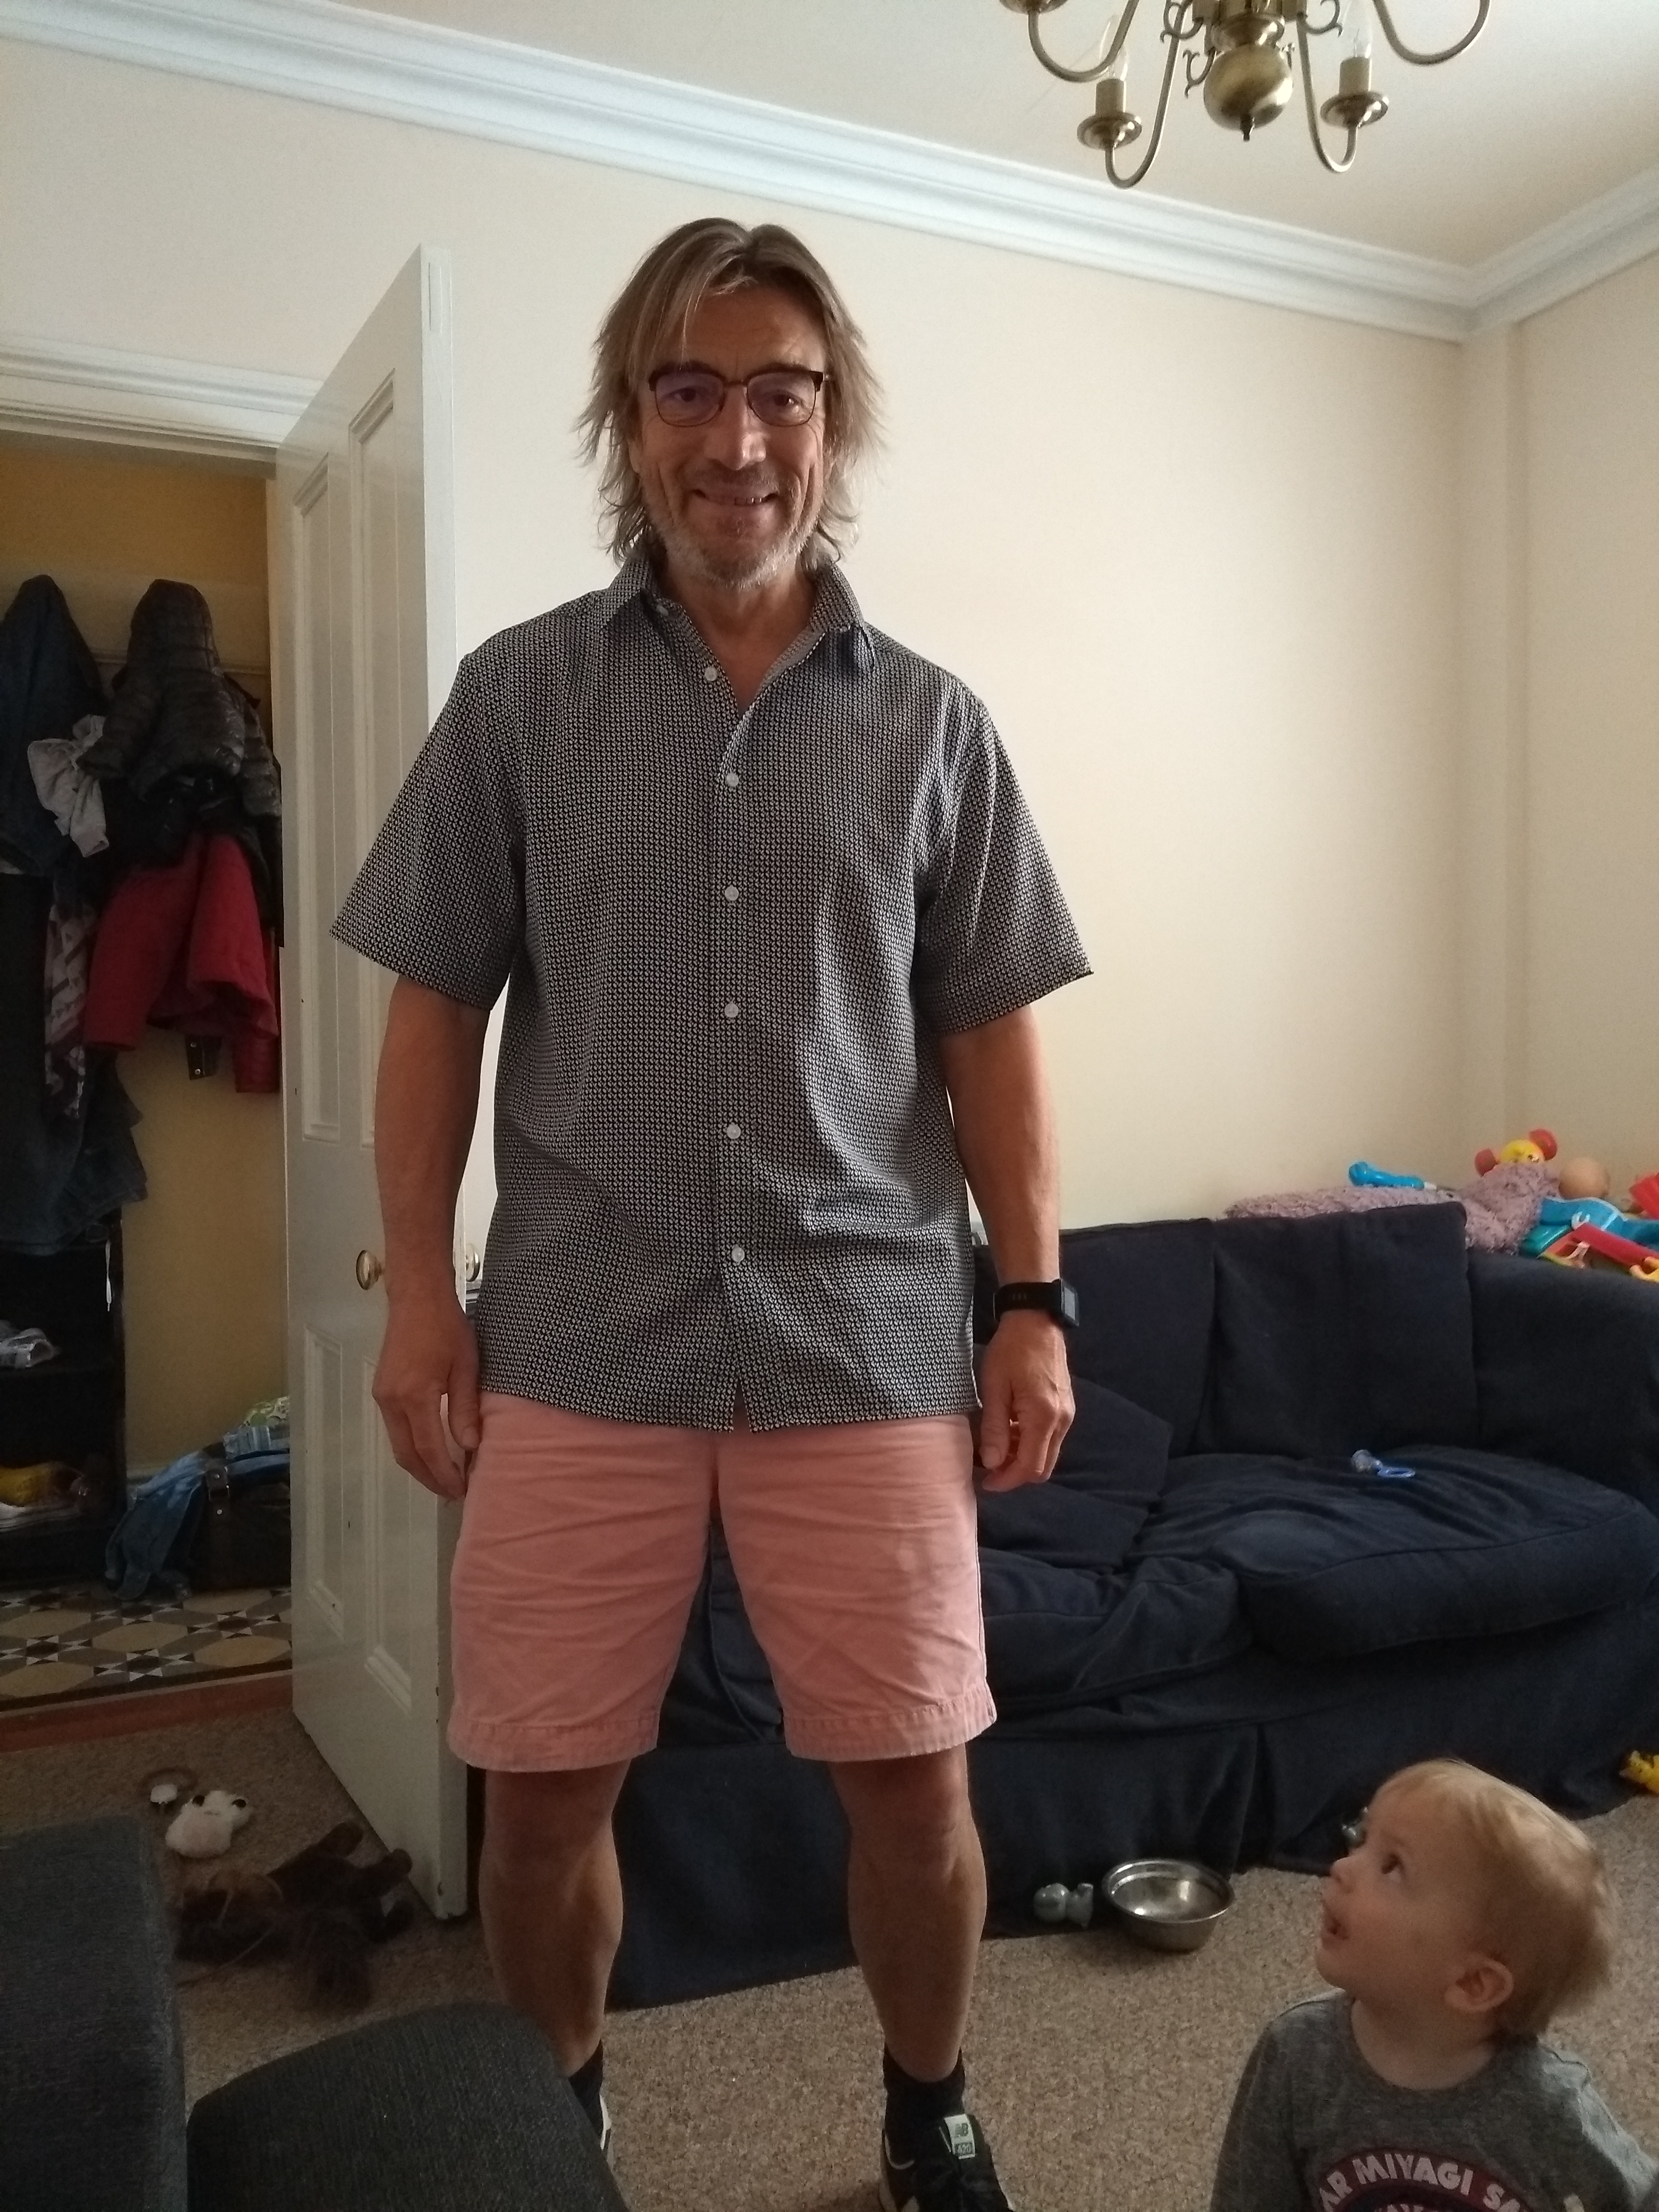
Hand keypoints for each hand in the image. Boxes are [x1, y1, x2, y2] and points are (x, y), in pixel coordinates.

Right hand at [372, 1286, 480, 1501]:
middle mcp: (391, 1402)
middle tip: (453, 1493)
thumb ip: (466, 1409)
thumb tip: (470, 1447)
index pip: (429, 1449)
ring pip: (398, 1445)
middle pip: (406, 1455)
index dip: (444, 1474)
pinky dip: (412, 1446)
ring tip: (444, 1478)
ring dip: (419, 1465)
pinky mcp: (382, 1391)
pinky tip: (431, 1450)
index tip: (461, 1490)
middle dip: (429, 1478)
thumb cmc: (447, 1328)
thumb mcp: (466, 1366)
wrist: (417, 1298)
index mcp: (415, 1396)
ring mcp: (382, 1397)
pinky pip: (395, 1430)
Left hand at [974, 1310, 1073, 1490]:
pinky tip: (1010, 1431)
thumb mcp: (994, 1388)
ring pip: (1047, 1454)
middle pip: (1043, 1467)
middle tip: (989, 1469)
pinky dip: (1030, 1443)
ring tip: (995, 1448)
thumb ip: (994, 1428)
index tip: (985, 1482)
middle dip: (1015, 1474)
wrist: (1036, 1320)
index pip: (1030, 1467)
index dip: (1007, 1481)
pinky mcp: (1066, 1407)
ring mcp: (1067, 1414)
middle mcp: (1062, 1421)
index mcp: (1044, 1416)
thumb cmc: (1011, 1350)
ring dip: (1022, 1458)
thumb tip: (992, 1463)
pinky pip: (1050, 1438)